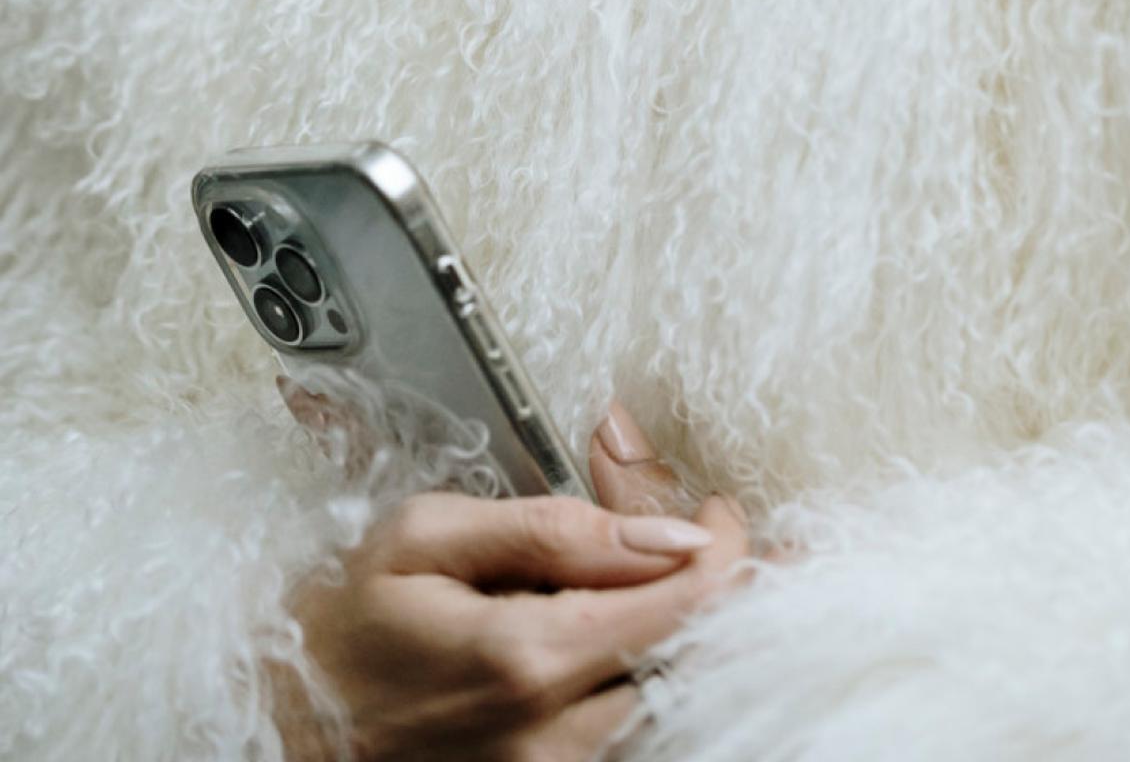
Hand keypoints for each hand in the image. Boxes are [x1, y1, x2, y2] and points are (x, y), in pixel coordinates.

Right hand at [271, 391, 750, 758]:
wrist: (284, 727)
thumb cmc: (346, 627)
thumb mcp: (424, 537)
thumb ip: (552, 526)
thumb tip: (666, 526)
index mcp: (525, 659)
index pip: (685, 602)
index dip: (726, 547)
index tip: (716, 510)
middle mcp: (550, 738)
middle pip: (695, 661)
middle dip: (720, 592)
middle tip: (714, 541)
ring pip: (671, 703)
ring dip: (687, 639)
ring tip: (670, 587)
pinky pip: (631, 736)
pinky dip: (649, 681)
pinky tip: (637, 641)